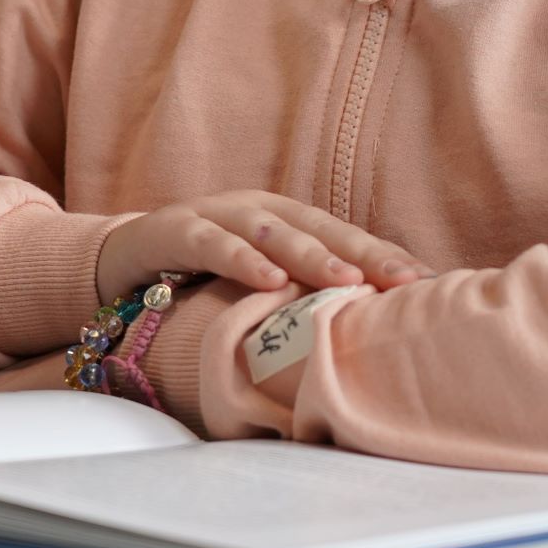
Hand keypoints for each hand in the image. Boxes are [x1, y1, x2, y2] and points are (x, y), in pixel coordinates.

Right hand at [95, 189, 434, 302]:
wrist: (120, 259)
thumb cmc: (202, 278)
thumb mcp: (257, 285)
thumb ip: (301, 297)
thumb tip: (367, 337)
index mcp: (285, 221)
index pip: (345, 236)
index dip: (384, 255)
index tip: (427, 282)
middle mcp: (257, 211)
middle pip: (320, 228)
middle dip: (364, 252)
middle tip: (405, 280)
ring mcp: (216, 215)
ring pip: (271, 231)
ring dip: (310, 254)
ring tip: (345, 277)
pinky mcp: (174, 229)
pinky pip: (211, 243)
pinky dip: (241, 259)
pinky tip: (268, 279)